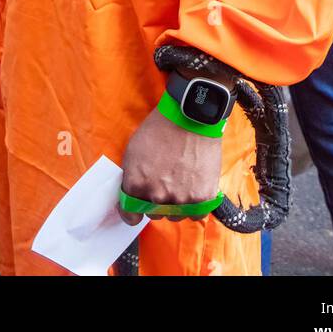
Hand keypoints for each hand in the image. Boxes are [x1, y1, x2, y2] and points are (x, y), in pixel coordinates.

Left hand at [118, 106, 222, 224]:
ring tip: (180, 183)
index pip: (130, 214)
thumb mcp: (134, 150)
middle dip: (156, 203)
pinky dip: (194, 206)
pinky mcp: (202, 197)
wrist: (191, 116)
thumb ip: (132, 176)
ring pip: (175, 215)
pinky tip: (193, 189)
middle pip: (154, 214)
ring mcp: (181, 198)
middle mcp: (157, 195)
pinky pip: (195, 214)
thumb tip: (132, 194)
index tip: (134, 213)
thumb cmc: (160, 128)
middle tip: (163, 184)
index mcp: (137, 183)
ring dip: (175, 205)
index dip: (131, 214)